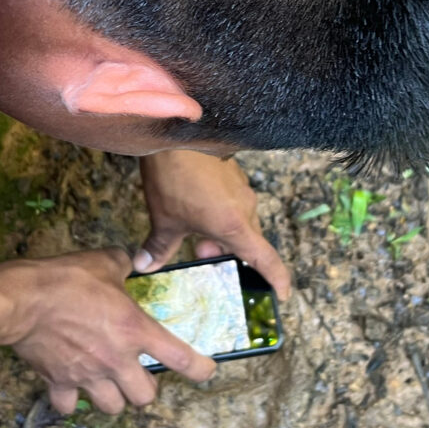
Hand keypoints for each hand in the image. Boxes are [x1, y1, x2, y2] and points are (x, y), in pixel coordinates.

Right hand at [4, 249, 216, 414]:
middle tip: (138, 373)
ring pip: (112, 407)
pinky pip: (70, 406)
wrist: (24, 300)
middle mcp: (116, 360)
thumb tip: (131, 262)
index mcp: (135, 330)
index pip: (180, 358)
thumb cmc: (67, 279)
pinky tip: (72, 387)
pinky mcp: (58, 382)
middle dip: (145, 388)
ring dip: (114, 398)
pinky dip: (72, 401)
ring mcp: (88, 375)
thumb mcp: (105, 262)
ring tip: (109, 383)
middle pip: (145, 397)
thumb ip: (124, 265)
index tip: (206, 371)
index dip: (200, 369)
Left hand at [135, 150, 290, 298]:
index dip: (277, 279)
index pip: (266, 259)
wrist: (175, 133)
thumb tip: (145, 266)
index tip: (283, 294)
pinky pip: (233, 202)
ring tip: (196, 229)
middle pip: (248, 241)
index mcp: (234, 226)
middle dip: (228, 252)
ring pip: (239, 221)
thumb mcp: (164, 219)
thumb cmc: (173, 178)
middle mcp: (245, 208)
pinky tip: (197, 205)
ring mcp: (241, 189)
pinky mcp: (234, 174)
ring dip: (222, 231)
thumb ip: (159, 246)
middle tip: (202, 252)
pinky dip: (221, 212)